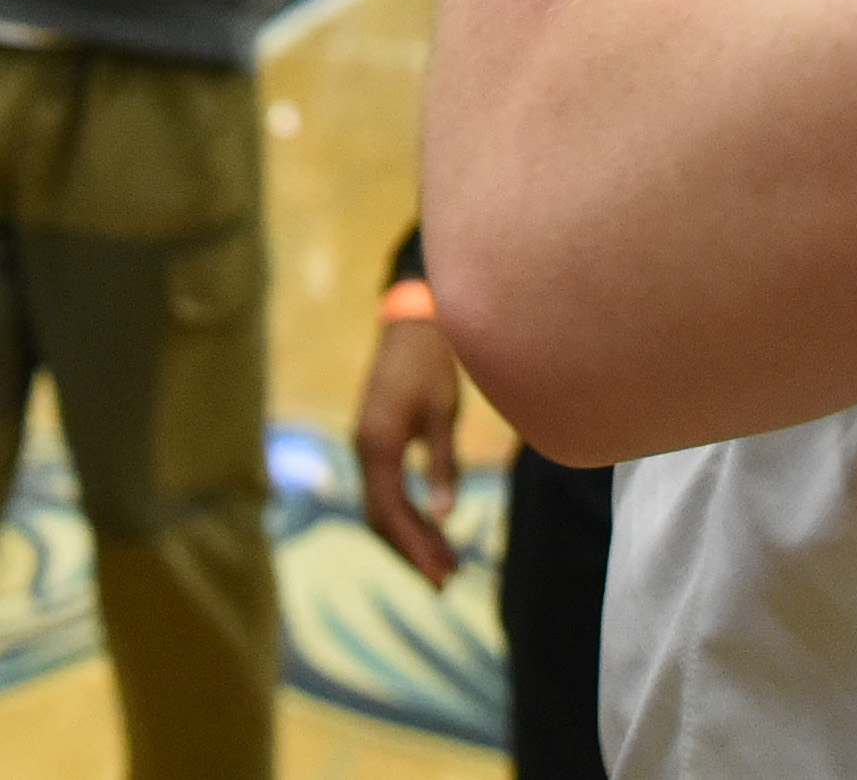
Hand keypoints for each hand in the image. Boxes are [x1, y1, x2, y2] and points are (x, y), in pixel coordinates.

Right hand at [355, 314, 465, 586]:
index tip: (440, 572)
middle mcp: (364, 452)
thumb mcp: (445, 413)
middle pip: (382, 519)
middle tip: (446, 581)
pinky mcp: (375, 442)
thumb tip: (446, 514)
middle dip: (412, 550)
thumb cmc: (433, 364)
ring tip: (445, 562)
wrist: (413, 323)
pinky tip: (431, 526)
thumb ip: (444, 463)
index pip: (389, 513)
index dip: (413, 546)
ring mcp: (366, 448)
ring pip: (382, 507)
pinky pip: (386, 490)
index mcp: (377, 447)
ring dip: (411, 535)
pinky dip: (408, 513)